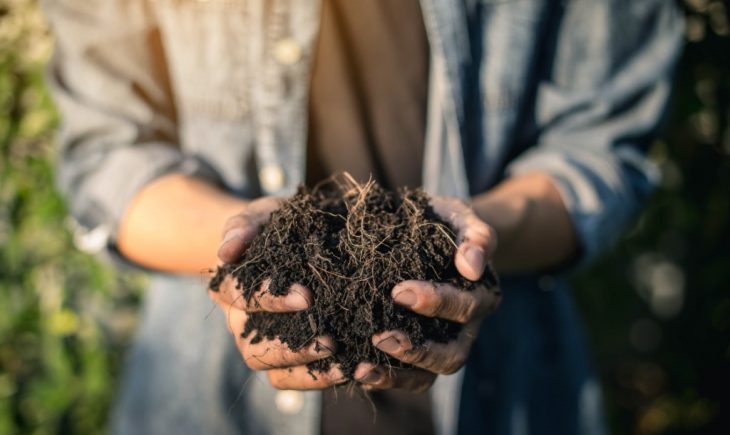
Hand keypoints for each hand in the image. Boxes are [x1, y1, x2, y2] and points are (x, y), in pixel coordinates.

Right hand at [209, 197, 345, 388]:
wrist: (294, 240)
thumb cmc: (276, 226)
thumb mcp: (262, 215)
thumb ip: (244, 226)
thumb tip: (226, 252)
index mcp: (229, 287)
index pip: (240, 297)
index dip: (270, 299)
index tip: (306, 296)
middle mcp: (240, 322)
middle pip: (252, 346)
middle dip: (290, 345)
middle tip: (328, 338)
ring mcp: (262, 344)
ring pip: (272, 369)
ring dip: (307, 367)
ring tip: (342, 361)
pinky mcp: (286, 359)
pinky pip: (293, 379)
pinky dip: (320, 379)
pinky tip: (353, 369)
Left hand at [356, 196, 500, 391]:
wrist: (430, 231)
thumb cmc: (445, 223)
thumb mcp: (461, 218)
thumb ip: (475, 236)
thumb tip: (473, 266)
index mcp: (481, 296)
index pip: (465, 307)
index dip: (435, 303)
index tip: (399, 291)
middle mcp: (464, 329)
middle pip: (451, 355)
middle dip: (417, 350)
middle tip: (380, 337)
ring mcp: (441, 345)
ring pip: (428, 376)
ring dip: (396, 375)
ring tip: (362, 368)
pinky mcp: (417, 354)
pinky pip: (405, 378)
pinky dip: (383, 378)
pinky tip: (356, 371)